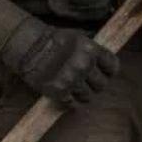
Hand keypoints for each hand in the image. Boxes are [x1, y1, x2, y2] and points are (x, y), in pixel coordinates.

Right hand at [0, 18, 119, 106]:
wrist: (28, 46)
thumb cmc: (55, 41)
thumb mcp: (80, 39)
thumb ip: (94, 52)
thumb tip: (107, 65)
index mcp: (91, 50)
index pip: (112, 67)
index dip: (108, 71)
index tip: (103, 72)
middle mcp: (83, 65)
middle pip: (102, 85)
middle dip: (95, 84)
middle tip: (86, 80)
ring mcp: (72, 79)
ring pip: (88, 96)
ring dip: (82, 93)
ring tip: (73, 86)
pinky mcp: (59, 91)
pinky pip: (73, 103)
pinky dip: (70, 100)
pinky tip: (65, 92)